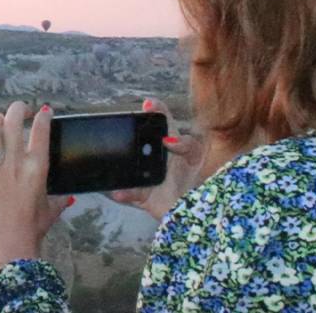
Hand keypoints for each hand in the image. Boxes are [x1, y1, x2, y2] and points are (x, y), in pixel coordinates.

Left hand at [0, 101, 73, 274]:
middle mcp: (17, 162)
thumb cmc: (33, 229)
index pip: (41, 131)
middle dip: (19, 109)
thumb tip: (70, 196)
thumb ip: (61, 199)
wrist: (10, 245)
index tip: (44, 111)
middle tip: (21, 111)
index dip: (43, 116)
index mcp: (38, 167)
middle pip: (15, 122)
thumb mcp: (52, 211)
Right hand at [109, 98, 204, 220]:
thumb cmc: (199, 179)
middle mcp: (153, 155)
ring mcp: (145, 175)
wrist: (198, 210)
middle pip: (138, 139)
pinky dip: (124, 193)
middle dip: (131, 133)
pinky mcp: (142, 195)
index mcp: (169, 140)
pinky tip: (119, 191)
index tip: (148, 104)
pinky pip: (130, 193)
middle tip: (129, 128)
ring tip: (117, 161)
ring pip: (128, 166)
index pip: (160, 119)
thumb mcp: (197, 157)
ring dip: (122, 164)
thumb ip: (187, 145)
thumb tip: (169, 139)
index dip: (154, 109)